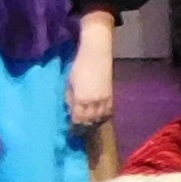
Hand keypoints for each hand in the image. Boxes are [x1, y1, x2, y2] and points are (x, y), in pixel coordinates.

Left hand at [69, 14, 118, 133]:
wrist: (96, 55)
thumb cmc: (79, 66)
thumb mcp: (70, 82)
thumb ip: (70, 96)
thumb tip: (70, 108)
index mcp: (80, 98)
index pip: (78, 116)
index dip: (75, 122)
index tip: (72, 126)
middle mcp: (93, 101)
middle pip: (90, 118)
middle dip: (84, 123)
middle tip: (80, 126)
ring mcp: (104, 98)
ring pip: (100, 115)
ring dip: (94, 120)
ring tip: (89, 122)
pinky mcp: (111, 94)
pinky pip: (108, 109)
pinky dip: (104, 114)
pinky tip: (100, 115)